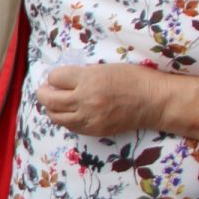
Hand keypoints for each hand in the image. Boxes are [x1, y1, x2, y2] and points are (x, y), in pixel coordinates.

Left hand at [36, 64, 166, 137]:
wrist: (155, 101)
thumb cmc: (135, 79)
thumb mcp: (106, 68)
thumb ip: (83, 74)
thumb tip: (62, 80)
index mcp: (89, 79)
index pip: (55, 78)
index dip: (54, 77)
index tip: (58, 77)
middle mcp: (85, 99)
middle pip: (49, 99)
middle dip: (43, 93)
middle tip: (46, 90)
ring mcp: (89, 117)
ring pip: (55, 116)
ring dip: (51, 108)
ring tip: (56, 103)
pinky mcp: (94, 130)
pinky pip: (70, 126)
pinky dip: (65, 119)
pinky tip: (70, 113)